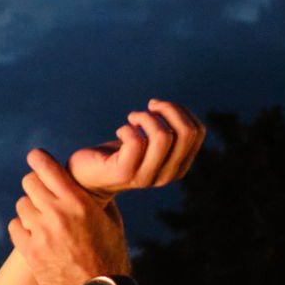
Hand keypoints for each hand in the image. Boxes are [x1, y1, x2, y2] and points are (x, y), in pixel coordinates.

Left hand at [8, 149, 133, 284]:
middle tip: (42, 193)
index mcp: (80, 203)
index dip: (38, 159)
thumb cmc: (111, 259)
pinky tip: (34, 235)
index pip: (48, 168)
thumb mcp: (113, 224)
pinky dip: (22, 228)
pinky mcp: (30, 252)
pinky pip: (15, 226)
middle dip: (36, 185)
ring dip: (30, 209)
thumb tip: (88, 182)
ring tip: (43, 220)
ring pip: (22, 205)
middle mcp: (58, 214)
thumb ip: (98, 200)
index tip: (35, 156)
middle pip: (29, 183)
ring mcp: (41, 233)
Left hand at [68, 99, 204, 198]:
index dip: (180, 111)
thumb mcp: (148, 144)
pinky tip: (119, 131)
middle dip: (169, 109)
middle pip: (186, 132)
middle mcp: (167, 176)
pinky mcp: (124, 173)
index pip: (198, 132)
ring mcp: (146, 177)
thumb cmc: (118, 155)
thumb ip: (166, 132)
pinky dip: (127, 128)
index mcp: (179, 167)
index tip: (159, 108)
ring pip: (163, 136)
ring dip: (145, 118)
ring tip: (132, 119)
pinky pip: (136, 141)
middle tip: (149, 106)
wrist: (86, 177)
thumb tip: (173, 108)